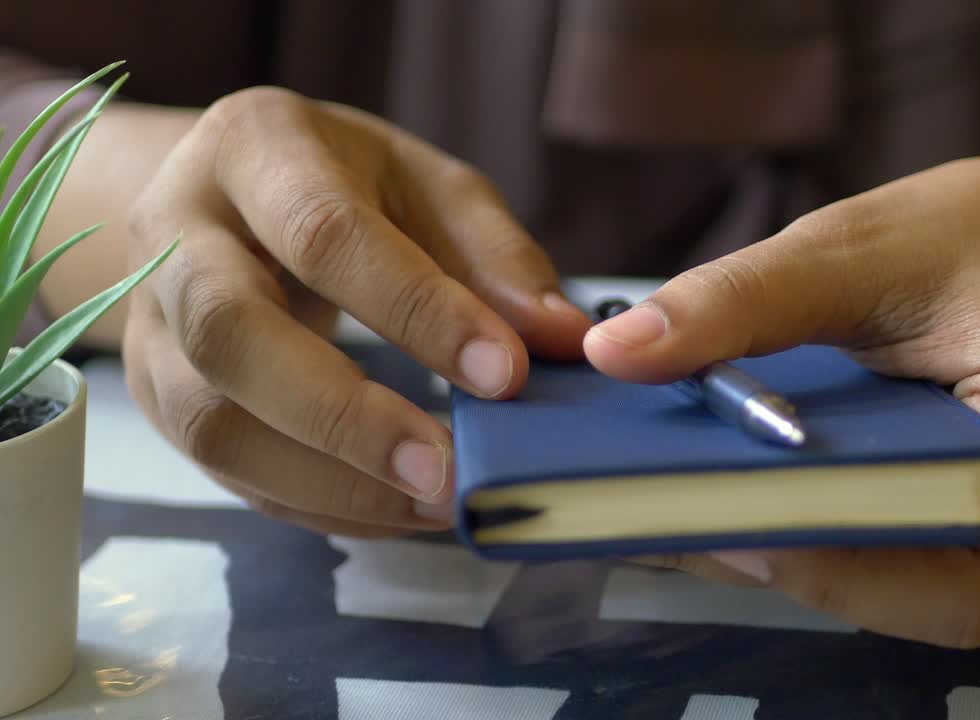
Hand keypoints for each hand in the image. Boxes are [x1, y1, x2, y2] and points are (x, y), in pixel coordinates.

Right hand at [123, 87, 590, 536]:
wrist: (222, 197)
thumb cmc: (342, 185)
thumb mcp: (425, 185)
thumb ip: (493, 256)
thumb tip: (563, 338)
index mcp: (253, 150)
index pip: (326, 234)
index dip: (417, 310)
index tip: (505, 374)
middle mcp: (178, 234)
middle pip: (232, 333)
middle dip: (344, 415)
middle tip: (446, 470)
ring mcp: (151, 323)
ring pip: (210, 421)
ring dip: (327, 480)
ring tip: (434, 504)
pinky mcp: (155, 395)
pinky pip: (226, 470)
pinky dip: (317, 504)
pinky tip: (397, 512)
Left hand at [584, 136, 979, 647]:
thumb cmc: (972, 234)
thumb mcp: (853, 245)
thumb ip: (740, 299)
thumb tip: (614, 352)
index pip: (958, 575)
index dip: (836, 569)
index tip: (721, 517)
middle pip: (925, 597)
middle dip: (797, 562)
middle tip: (671, 510)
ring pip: (908, 590)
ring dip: (798, 554)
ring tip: (688, 500)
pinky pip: (907, 564)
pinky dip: (824, 538)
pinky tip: (745, 493)